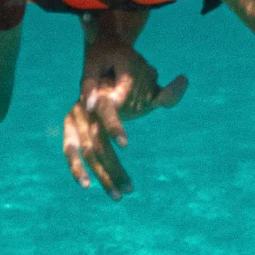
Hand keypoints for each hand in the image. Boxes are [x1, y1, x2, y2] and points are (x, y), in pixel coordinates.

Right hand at [64, 34, 187, 198]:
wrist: (103, 58)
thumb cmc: (131, 73)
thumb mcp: (150, 81)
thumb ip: (166, 89)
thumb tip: (184, 81)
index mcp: (102, 90)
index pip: (107, 110)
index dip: (115, 127)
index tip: (126, 144)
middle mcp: (84, 105)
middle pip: (96, 142)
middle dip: (114, 168)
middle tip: (132, 190)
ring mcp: (74, 116)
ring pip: (86, 152)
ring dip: (102, 175)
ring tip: (118, 196)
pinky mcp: (70, 125)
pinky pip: (71, 150)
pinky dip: (77, 167)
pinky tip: (88, 185)